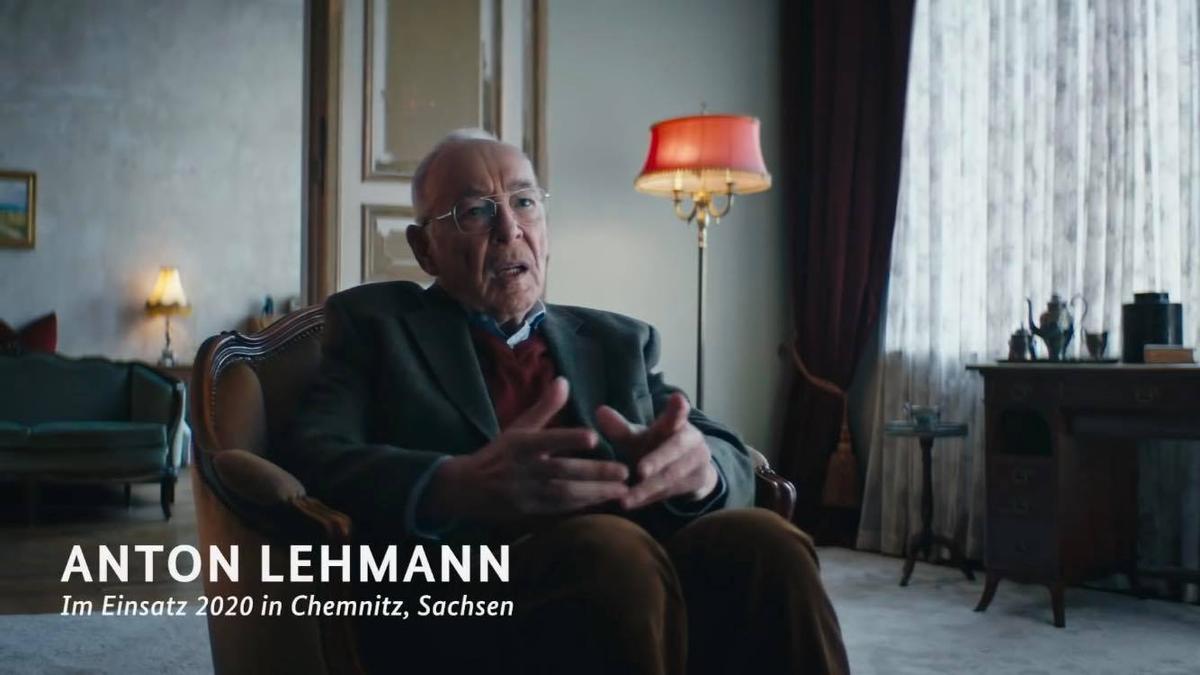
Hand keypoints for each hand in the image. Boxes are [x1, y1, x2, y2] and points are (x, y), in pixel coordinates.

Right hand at [422, 377, 630, 523]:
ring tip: (621, 490)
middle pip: (562, 471)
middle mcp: (523, 469)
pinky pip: (558, 510)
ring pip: (564, 494)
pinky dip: (581, 507)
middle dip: (594, 473)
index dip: (568, 439)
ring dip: (594, 493)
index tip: (593, 437)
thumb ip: (544, 407)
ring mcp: (525, 493)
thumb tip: (564, 380)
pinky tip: (602, 503)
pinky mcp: (528, 511)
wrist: (465, 488)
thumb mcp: (518, 427)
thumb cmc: (499, 453)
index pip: (547, 440)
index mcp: (520, 444)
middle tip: (624, 471)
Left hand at [595, 393, 718, 510]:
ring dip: (647, 489)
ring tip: (625, 499)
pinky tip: (631, 503)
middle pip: (675, 449)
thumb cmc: (655, 447)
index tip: (677, 399)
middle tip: (640, 471)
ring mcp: (698, 460)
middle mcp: (692, 438)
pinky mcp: (698, 481)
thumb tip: (599, 411)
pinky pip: (671, 492)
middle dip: (657, 460)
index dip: (677, 408)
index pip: (678, 413)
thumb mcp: (639, 438)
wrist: (687, 471)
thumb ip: (620, 428)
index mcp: (677, 422)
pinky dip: (649, 499)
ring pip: (672, 476)